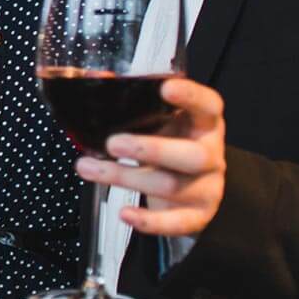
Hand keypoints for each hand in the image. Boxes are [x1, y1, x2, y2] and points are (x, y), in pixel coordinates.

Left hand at [76, 78, 225, 237]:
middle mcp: (210, 154)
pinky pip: (176, 222)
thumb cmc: (168, 140)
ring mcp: (207, 186)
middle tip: (113, 143)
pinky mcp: (197, 214)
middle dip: (151, 149)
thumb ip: (132, 101)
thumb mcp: (156, 118)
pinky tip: (125, 213)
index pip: (208, 105)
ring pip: (171, 186)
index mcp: (204, 123)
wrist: (188, 181)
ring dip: (125, 178)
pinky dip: (150, 221)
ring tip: (87, 168)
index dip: (191, 96)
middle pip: (192, 156)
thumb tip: (93, 76)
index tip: (167, 88)